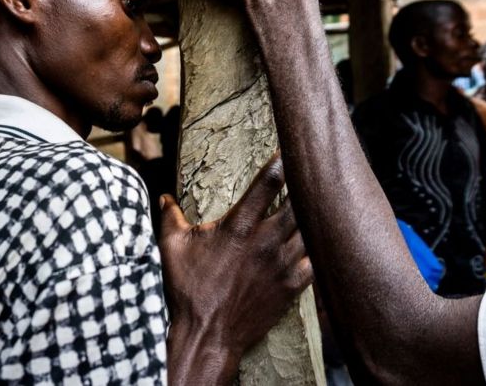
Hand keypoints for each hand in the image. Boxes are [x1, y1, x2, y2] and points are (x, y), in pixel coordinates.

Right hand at [159, 154, 312, 383]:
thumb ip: (169, 217)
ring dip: (314, 218)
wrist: (207, 335)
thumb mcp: (172, 248)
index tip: (289, 150)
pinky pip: (315, 263)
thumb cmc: (187, 290)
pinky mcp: (291, 287)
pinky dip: (318, 252)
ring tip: (322, 205)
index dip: (281, 162)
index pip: (268, 184)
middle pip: (300, 204)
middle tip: (313, 174)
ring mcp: (281, 265)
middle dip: (307, 187)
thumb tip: (163, 197)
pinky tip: (320, 245)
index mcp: (238, 226)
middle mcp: (265, 241)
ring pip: (311, 232)